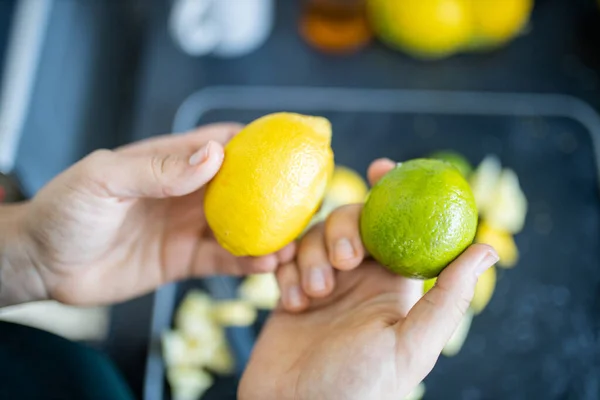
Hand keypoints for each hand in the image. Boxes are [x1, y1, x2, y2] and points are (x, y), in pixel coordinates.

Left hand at [5, 124, 293, 305]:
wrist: (44, 264)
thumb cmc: (66, 209)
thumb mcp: (106, 179)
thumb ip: (158, 169)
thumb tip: (215, 155)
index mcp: (171, 162)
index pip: (224, 144)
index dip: (260, 142)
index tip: (294, 146)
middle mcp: (187, 192)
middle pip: (243, 188)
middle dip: (276, 194)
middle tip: (307, 203)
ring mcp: (188, 227)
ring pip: (241, 227)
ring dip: (268, 234)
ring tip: (292, 244)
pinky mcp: (184, 260)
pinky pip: (223, 260)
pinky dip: (247, 263)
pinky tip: (265, 266)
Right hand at [239, 159, 497, 399]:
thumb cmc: (357, 389)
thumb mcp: (410, 345)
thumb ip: (447, 297)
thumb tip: (487, 248)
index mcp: (394, 284)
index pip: (399, 224)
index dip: (392, 190)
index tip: (382, 167)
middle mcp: (360, 279)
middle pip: (352, 222)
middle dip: (343, 230)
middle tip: (343, 261)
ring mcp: (324, 285)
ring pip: (315, 237)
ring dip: (311, 258)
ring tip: (312, 296)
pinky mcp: (292, 292)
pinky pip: (286, 260)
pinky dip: (286, 272)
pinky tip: (291, 302)